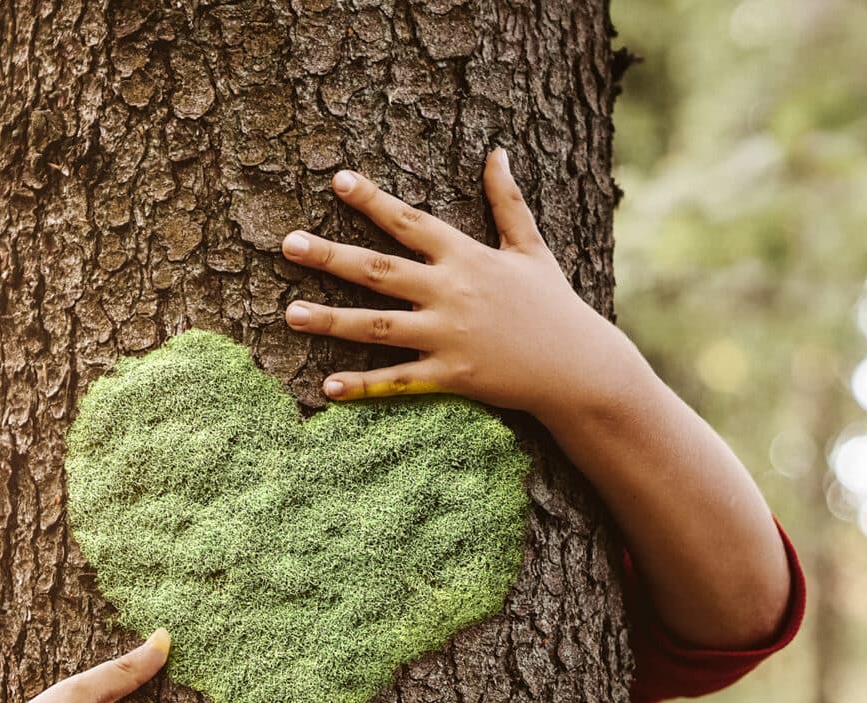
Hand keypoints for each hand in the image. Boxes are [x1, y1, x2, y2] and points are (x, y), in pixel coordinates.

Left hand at [280, 148, 651, 419]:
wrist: (579, 367)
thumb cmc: (554, 306)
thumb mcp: (532, 248)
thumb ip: (508, 202)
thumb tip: (497, 152)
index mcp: (467, 257)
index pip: (410, 222)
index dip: (373, 200)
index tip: (337, 180)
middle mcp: (452, 292)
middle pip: (379, 270)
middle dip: (330, 256)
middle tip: (288, 244)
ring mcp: (449, 336)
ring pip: (377, 326)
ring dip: (331, 320)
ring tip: (290, 314)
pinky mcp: (452, 376)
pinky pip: (399, 381)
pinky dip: (364, 385)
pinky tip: (328, 387)